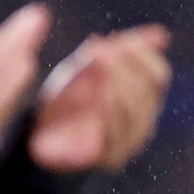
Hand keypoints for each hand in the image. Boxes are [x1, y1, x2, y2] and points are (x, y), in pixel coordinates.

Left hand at [30, 25, 171, 173]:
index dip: (141, 54)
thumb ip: (117, 50)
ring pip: (138, 108)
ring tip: (99, 66)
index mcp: (141, 99)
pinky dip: (112, 110)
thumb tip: (160, 34)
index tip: (115, 42)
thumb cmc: (62, 104)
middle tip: (101, 52)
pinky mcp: (112, 159)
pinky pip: (119, 133)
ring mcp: (129, 141)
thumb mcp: (85, 70)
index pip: (158, 74)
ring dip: (119, 81)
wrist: (33, 142)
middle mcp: (142, 120)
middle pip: (151, 88)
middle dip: (127, 64)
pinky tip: (101, 94)